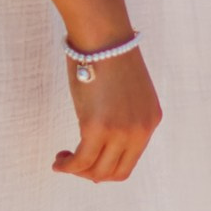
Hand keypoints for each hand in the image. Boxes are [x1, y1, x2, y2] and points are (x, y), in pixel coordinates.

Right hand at [55, 44, 163, 182]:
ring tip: (63, 160)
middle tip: (74, 162)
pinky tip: (59, 161)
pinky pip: (81, 161)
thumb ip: (122, 115)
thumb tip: (101, 136)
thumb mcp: (127, 92)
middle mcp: (140, 130)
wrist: (102, 36)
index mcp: (151, 120)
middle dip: (92, 173)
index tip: (90, 158)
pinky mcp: (97, 128)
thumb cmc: (108, 57)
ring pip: (97, 171)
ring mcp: (120, 131)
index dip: (107, 166)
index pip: (130, 160)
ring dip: (77, 171)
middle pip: (116, 172)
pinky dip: (68, 166)